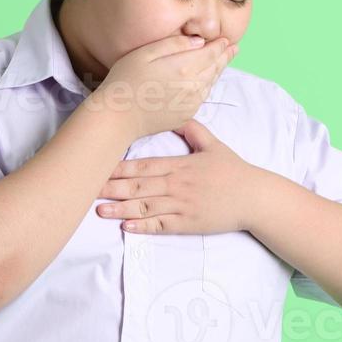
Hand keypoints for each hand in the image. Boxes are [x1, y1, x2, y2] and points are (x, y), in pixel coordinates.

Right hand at [91, 33, 237, 139]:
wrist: (118, 116)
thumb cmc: (126, 80)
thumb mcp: (145, 53)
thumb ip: (174, 44)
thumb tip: (199, 41)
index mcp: (184, 66)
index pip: (210, 53)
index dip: (219, 45)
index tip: (226, 39)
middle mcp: (193, 86)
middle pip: (214, 68)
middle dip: (224, 57)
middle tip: (233, 49)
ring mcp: (191, 102)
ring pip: (210, 83)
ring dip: (218, 71)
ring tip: (224, 61)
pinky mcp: (185, 114)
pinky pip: (202, 97)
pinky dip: (208, 86)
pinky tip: (207, 80)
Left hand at [94, 119, 259, 233]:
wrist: (254, 197)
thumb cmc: (233, 170)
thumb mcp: (213, 144)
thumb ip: (192, 130)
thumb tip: (176, 115)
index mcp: (180, 165)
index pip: (143, 165)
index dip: (119, 167)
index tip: (99, 166)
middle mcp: (177, 185)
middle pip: (138, 186)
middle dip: (111, 188)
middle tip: (87, 188)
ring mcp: (182, 206)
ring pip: (145, 207)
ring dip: (121, 209)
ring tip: (100, 210)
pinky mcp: (188, 223)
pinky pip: (161, 225)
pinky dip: (143, 226)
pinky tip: (126, 227)